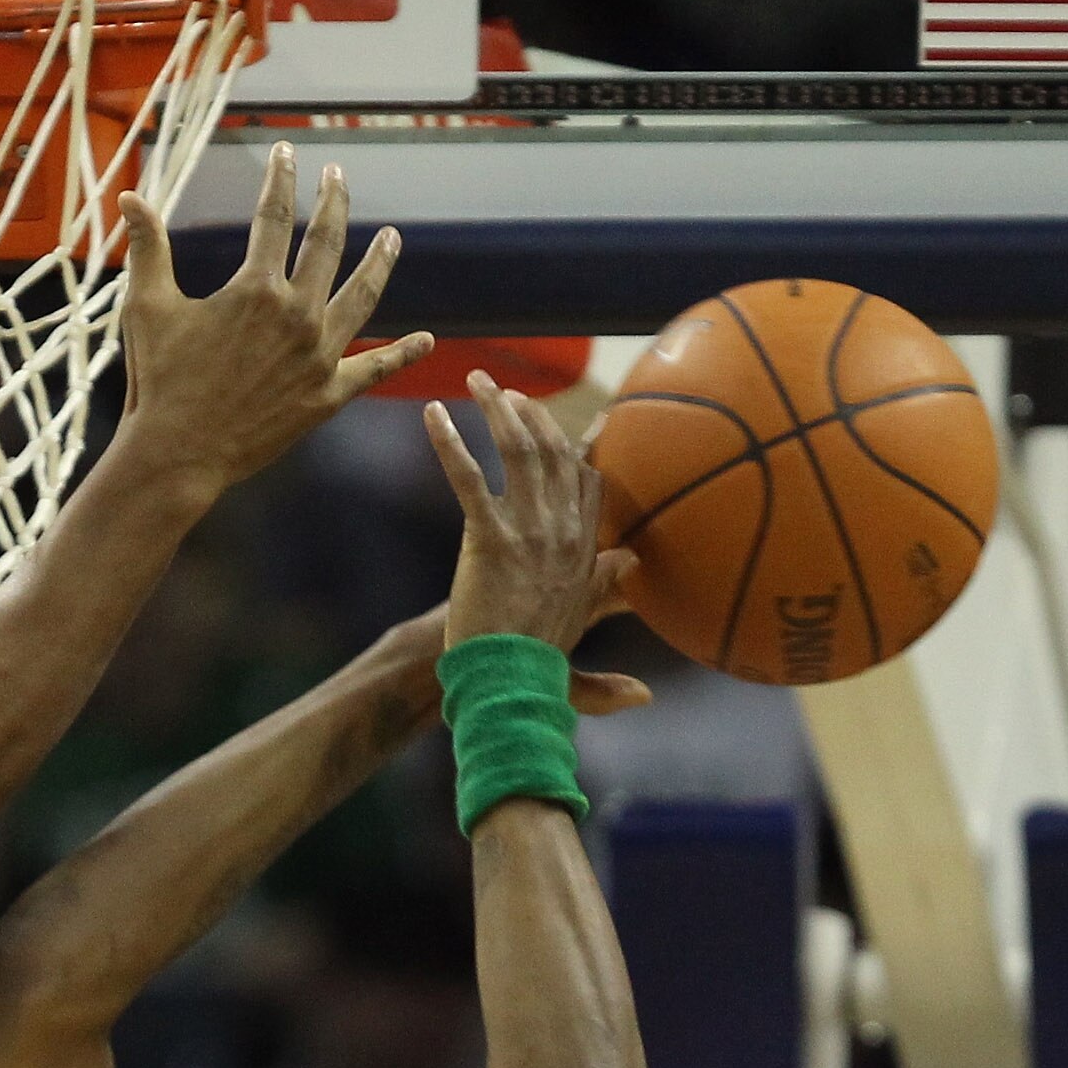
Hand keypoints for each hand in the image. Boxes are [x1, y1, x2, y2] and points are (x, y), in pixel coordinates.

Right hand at [112, 146, 430, 494]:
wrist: (178, 455)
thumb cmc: (158, 381)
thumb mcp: (147, 308)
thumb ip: (147, 249)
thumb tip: (129, 197)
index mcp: (256, 288)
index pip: (274, 216)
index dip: (281, 179)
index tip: (288, 153)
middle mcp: (297, 314)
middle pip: (326, 244)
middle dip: (334, 203)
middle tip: (338, 177)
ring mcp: (318, 355)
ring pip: (361, 296)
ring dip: (380, 262)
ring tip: (392, 237)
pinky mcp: (327, 396)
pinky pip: (373, 370)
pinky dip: (402, 354)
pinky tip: (426, 341)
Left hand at [421, 374, 649, 706]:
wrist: (510, 686)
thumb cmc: (538, 662)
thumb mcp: (582, 621)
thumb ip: (609, 594)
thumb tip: (636, 573)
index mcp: (586, 547)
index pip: (587, 479)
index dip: (575, 444)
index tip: (561, 419)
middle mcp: (565, 531)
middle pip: (554, 452)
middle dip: (530, 414)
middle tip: (506, 391)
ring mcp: (529, 532)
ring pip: (518, 452)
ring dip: (496, 409)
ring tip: (476, 382)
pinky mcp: (489, 540)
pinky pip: (469, 478)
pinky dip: (449, 442)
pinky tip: (431, 415)